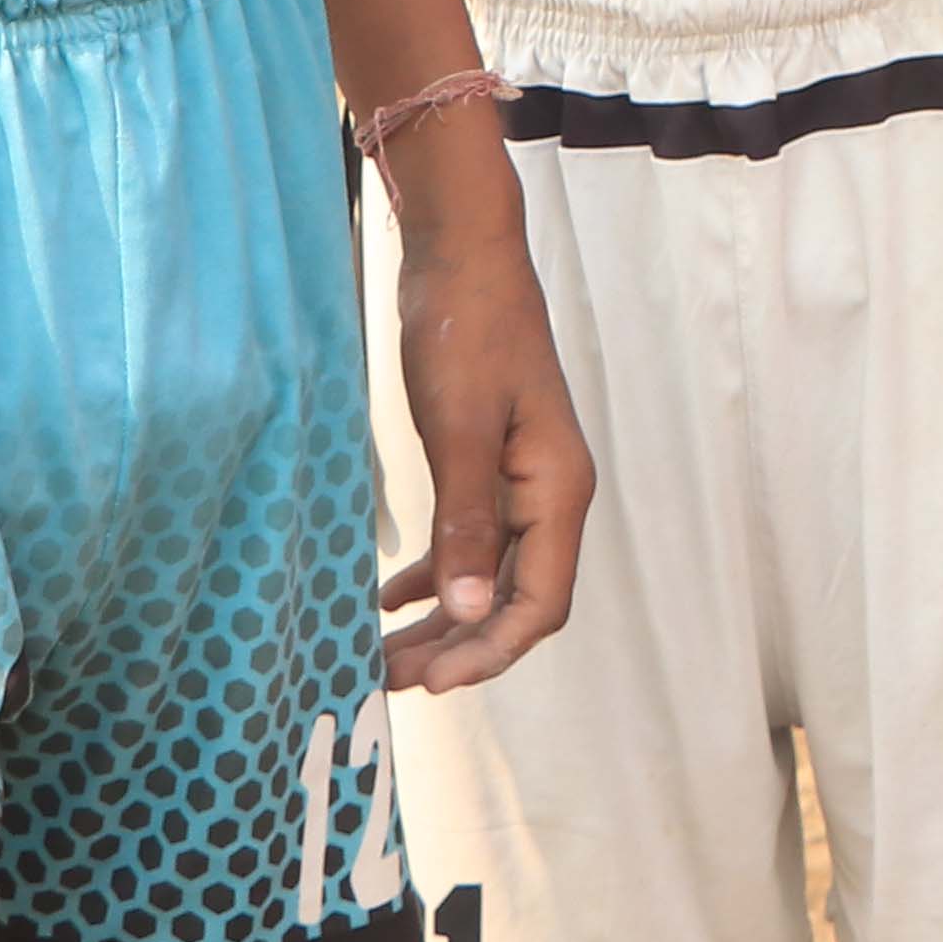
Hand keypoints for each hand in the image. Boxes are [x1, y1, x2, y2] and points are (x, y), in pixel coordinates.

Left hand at [379, 216, 595, 691]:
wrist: (463, 259)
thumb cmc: (468, 331)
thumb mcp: (459, 427)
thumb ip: (465, 521)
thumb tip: (463, 614)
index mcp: (557, 491)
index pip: (539, 603)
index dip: (490, 651)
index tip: (432, 682)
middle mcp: (549, 497)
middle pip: (514, 602)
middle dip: (459, 650)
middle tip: (391, 682)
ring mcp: (521, 485)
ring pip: (487, 580)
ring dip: (443, 622)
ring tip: (385, 657)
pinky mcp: (489, 468)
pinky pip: (469, 545)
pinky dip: (435, 577)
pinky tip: (391, 598)